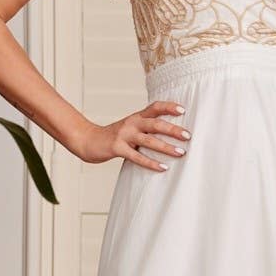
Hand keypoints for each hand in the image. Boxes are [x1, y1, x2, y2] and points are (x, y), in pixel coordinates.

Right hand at [74, 99, 189, 170]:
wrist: (87, 140)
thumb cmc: (113, 136)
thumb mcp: (130, 128)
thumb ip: (146, 129)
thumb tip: (171, 133)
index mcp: (136, 117)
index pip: (155, 107)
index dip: (169, 107)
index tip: (183, 110)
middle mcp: (132, 123)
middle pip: (155, 124)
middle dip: (173, 130)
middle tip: (188, 136)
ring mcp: (124, 135)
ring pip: (149, 140)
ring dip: (166, 147)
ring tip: (181, 152)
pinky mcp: (117, 148)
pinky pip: (137, 156)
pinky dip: (151, 162)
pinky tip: (163, 167)